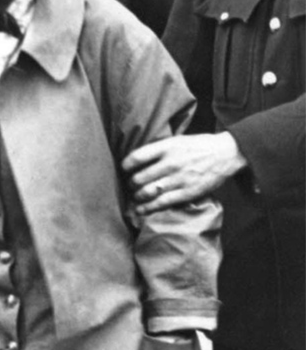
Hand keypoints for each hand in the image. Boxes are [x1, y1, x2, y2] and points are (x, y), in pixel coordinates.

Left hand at [122, 132, 246, 214]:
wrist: (226, 154)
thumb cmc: (200, 146)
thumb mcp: (178, 140)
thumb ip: (160, 148)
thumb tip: (139, 158)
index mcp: (167, 147)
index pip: (137, 157)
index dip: (126, 165)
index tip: (124, 169)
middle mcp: (171, 162)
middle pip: (139, 177)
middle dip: (131, 184)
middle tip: (131, 185)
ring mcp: (179, 178)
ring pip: (148, 192)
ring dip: (138, 196)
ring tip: (136, 197)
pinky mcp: (187, 192)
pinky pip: (162, 202)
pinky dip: (148, 208)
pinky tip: (141, 209)